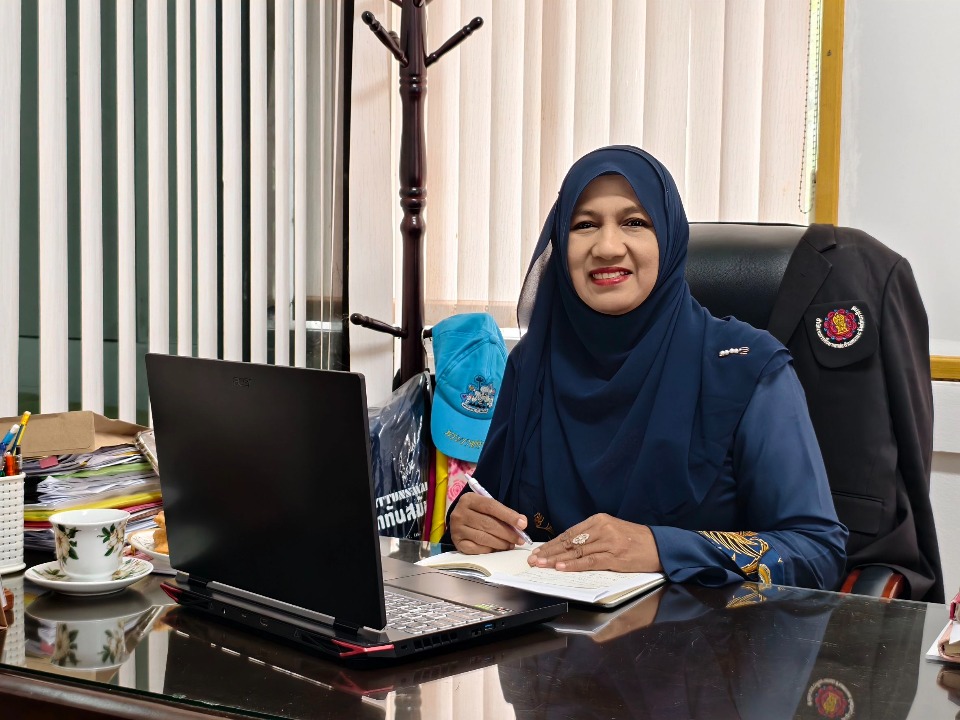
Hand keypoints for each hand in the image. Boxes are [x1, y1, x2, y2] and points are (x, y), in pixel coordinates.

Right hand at [449, 492, 529, 554]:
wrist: (460, 521)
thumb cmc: (478, 513)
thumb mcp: (488, 507)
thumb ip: (503, 513)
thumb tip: (522, 523)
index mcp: (468, 499)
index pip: (491, 506)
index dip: (508, 516)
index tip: (523, 524)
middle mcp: (460, 513)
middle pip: (488, 524)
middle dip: (507, 533)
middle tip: (520, 539)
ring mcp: (456, 529)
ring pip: (483, 538)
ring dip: (501, 543)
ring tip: (511, 544)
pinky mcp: (457, 543)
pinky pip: (476, 549)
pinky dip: (489, 549)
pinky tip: (497, 548)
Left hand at [528, 513, 662, 572]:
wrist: (659, 546)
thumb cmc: (634, 540)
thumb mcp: (611, 531)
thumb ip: (591, 537)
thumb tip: (567, 548)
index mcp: (599, 520)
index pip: (569, 533)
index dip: (552, 543)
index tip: (538, 550)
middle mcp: (602, 528)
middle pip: (570, 541)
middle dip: (549, 551)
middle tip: (533, 559)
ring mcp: (608, 542)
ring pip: (576, 552)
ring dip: (557, 559)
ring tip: (542, 564)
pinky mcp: (615, 556)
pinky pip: (590, 561)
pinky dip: (574, 565)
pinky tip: (561, 567)